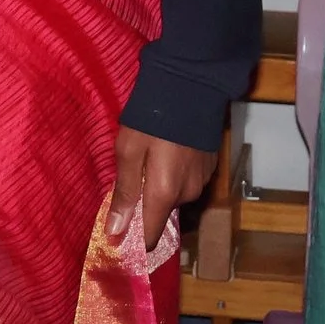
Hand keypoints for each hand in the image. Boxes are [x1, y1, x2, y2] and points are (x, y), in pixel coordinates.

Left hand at [107, 124, 217, 251]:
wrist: (191, 85)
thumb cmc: (152, 118)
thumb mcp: (128, 151)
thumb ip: (123, 192)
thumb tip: (114, 232)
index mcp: (164, 194)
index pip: (149, 237)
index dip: (132, 238)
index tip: (116, 230)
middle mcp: (187, 195)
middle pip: (159, 215)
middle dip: (143, 203)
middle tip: (131, 173)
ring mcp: (201, 181)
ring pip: (173, 197)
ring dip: (159, 186)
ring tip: (152, 156)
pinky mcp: (210, 168)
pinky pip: (186, 182)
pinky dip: (175, 174)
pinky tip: (170, 151)